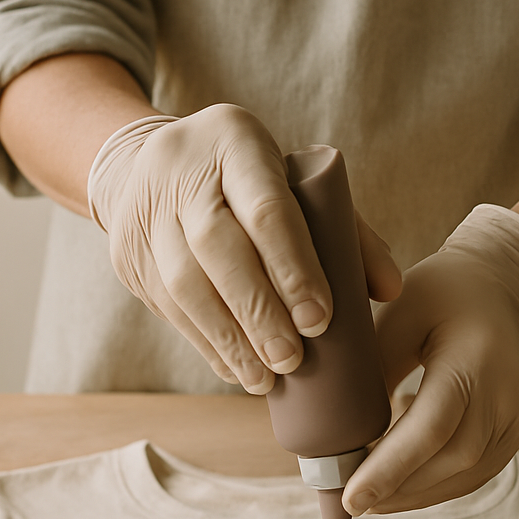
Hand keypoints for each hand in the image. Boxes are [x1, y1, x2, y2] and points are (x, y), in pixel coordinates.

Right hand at [87, 105, 399, 392]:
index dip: (292, 266)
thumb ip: (347, 232)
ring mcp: (147, 214)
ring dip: (229, 339)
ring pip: (184, 285)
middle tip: (292, 358)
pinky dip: (206, 345)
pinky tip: (236, 370)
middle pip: (217, 248)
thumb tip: (390, 290)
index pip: (265, 207)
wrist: (150, 166)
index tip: (319, 319)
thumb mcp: (294, 184)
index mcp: (235, 141)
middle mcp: (182, 171)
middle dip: (258, 311)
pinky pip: (166, 309)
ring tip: (265, 377)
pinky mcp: (129, 256)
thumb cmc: (248, 183)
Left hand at [343, 206, 518, 513]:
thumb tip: (340, 436)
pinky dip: (438, 484)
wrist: (504, 284)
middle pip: (453, 459)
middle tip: (351, 502)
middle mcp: (509, 389)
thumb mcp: (399, 312)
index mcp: (477, 353)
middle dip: (398, 488)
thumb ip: (374, 368)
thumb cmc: (442, 293)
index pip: (433, 425)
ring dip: (416, 493)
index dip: (391, 468)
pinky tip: (404, 485)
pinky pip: (478, 471)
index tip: (350, 499)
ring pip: (468, 474)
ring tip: (372, 499)